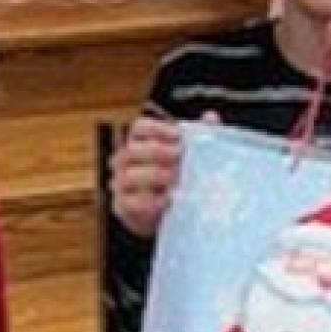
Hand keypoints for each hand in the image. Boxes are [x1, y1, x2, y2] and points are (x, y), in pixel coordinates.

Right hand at [111, 112, 216, 237]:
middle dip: (157, 152)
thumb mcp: (193, 156)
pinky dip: (149, 201)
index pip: (140, 128)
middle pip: (131, 149)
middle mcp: (125, 161)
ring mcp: (120, 183)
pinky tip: (168, 199)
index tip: (179, 136)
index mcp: (139, 143)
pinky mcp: (122, 206)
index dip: (158, 129)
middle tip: (179, 157)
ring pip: (128, 176)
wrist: (172, 215)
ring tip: (176, 179)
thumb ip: (202, 136)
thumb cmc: (181, 178)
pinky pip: (129, 203)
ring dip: (153, 176)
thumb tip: (210, 117)